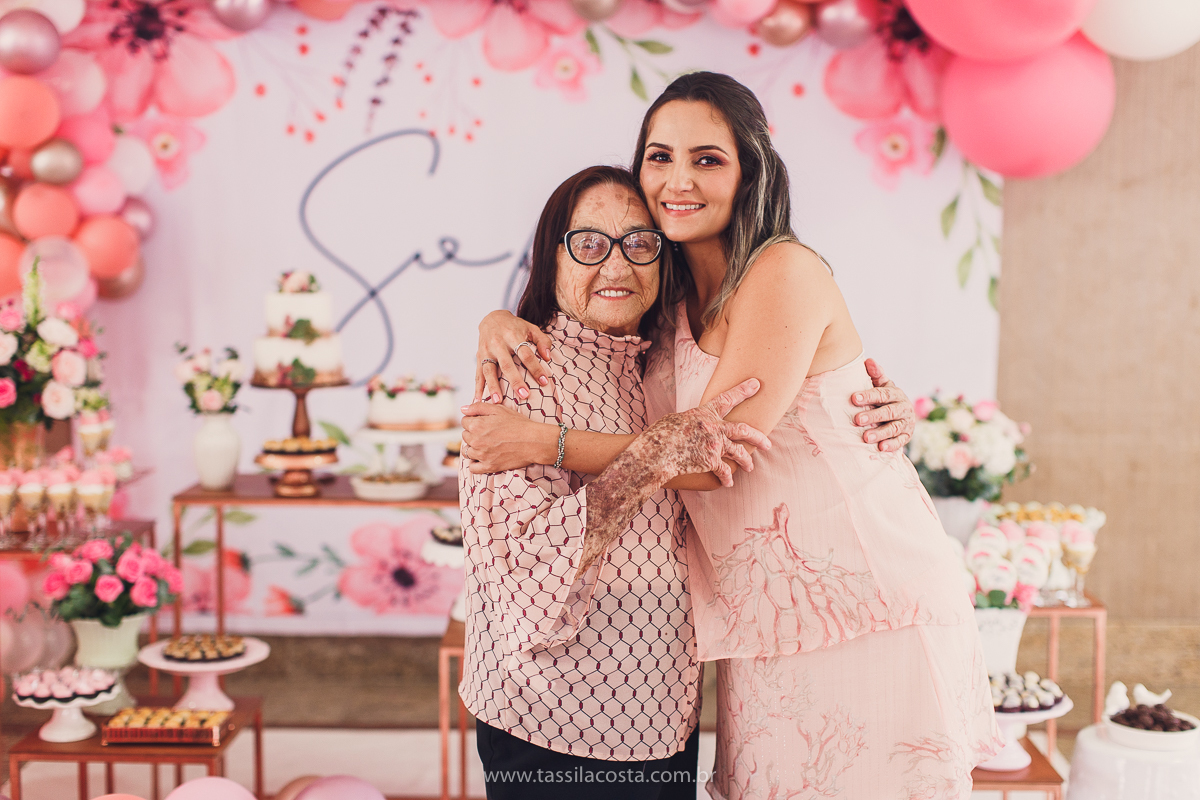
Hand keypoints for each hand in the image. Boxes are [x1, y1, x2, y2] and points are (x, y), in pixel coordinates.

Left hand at [460, 401, 555, 473]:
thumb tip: (463, 409)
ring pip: (467, 451)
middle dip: (473, 433)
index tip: (484, 422)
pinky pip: (473, 468)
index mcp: (477, 425)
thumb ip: (478, 407)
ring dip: (474, 448)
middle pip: (465, 436)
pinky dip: (476, 463)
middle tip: (488, 433)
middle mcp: (476, 440)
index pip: (464, 422)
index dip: (474, 420)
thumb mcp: (499, 409)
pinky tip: (484, 457)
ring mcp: (482, 455)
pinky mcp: (488, 466)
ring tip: (487, 445)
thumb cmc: (518, 423)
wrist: (533, 441)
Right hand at [475, 310, 553, 403]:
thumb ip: (542, 341)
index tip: (544, 381)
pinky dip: (478, 387)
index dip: (535, 368)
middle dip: (515, 381)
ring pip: (489, 370)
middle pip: (507, 364)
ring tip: (498, 402)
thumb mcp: (531, 328)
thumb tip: (547, 357)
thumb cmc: (516, 326)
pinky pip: (478, 373)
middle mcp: (498, 343)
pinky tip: (478, 400)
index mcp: (513, 335)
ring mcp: (486, 350)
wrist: (492, 318)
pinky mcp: (479, 356)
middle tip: (524, 395)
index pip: (525, 354)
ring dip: (493, 386)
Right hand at [641, 379, 771, 486]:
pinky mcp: (711, 461)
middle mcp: (713, 427)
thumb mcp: (676, 420)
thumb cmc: (659, 436)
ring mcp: (714, 444)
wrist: (656, 452)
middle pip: (743, 430)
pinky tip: (729, 483)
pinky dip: (727, 478)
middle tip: (767, 444)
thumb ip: (692, 422)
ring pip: (739, 452)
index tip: (756, 384)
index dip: (743, 391)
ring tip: (750, 467)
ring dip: (746, 461)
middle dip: (758, 437)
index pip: (727, 399)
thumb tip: (696, 427)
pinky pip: (725, 470)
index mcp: (704, 413)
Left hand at [852, 358, 914, 451]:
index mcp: (896, 394)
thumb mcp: (883, 386)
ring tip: (865, 438)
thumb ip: (876, 375)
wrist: (902, 415)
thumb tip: (868, 360)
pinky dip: (891, 445)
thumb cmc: (886, 399)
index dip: (868, 396)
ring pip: (894, 428)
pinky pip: (901, 441)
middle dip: (873, 416)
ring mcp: (906, 423)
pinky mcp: (907, 436)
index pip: (882, 394)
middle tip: (857, 420)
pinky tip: (881, 448)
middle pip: (889, 412)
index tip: (854, 398)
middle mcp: (903, 407)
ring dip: (880, 433)